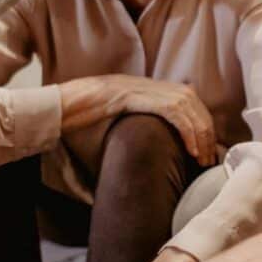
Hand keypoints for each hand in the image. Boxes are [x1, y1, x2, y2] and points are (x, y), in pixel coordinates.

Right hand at [61, 75, 216, 166]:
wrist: (53, 109)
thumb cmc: (74, 124)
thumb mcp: (108, 133)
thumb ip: (126, 142)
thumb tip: (128, 176)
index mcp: (144, 91)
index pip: (186, 103)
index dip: (200, 125)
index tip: (204, 151)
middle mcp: (146, 85)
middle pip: (193, 103)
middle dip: (206, 131)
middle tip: (209, 159)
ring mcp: (139, 88)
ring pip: (187, 106)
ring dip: (200, 133)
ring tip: (201, 158)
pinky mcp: (133, 95)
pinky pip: (172, 110)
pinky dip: (186, 130)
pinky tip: (190, 150)